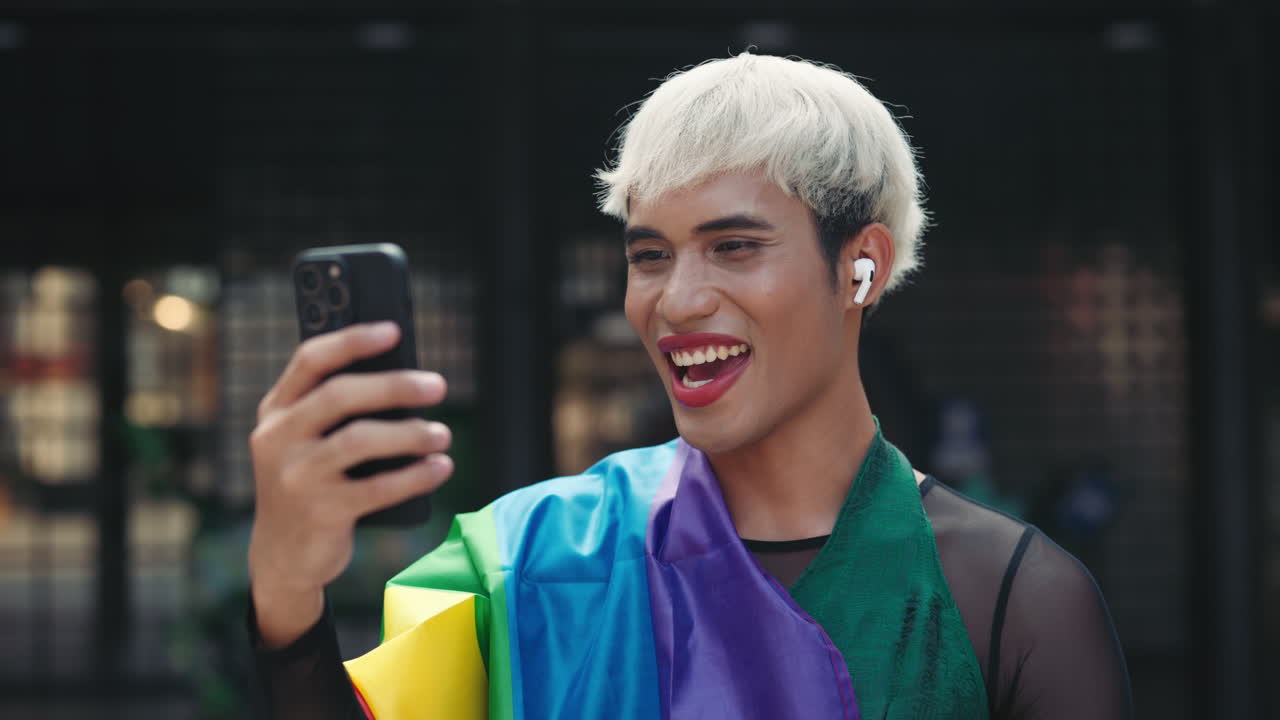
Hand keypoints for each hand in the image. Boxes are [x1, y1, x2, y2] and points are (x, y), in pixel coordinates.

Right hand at [247, 321, 452, 647]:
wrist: (282, 556)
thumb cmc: (310, 483)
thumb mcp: (307, 442)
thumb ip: (337, 411)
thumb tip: (407, 380)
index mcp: (276, 410)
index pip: (311, 360)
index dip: (353, 340)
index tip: (395, 331)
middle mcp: (277, 438)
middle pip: (341, 396)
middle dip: (395, 386)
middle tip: (438, 386)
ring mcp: (295, 476)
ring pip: (360, 440)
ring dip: (410, 434)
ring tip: (442, 434)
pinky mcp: (319, 512)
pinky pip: (377, 488)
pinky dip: (416, 475)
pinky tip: (440, 467)